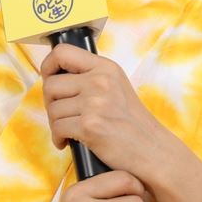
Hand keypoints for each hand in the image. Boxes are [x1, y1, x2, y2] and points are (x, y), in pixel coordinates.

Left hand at [39, 43, 165, 176]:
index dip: (48, 65)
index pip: (63, 52)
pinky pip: (57, 128)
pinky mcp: (90, 126)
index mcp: (106, 67)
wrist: (152, 150)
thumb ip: (90, 77)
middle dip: (51, 103)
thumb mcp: (116, 87)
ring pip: (52, 109)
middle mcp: (100, 81)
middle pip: (51, 85)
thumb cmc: (132, 123)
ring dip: (56, 124)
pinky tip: (68, 142)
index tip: (49, 78)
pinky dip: (59, 139)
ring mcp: (95, 103)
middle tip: (62, 115)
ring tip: (69, 131)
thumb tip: (54, 76)